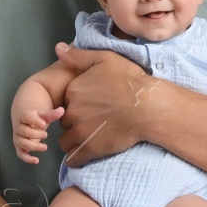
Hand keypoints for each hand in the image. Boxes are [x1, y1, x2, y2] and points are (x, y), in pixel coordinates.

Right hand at [13, 105, 63, 163]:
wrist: (25, 121)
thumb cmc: (37, 118)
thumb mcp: (44, 115)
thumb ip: (52, 114)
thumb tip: (62, 110)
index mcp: (25, 117)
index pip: (27, 117)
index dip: (35, 121)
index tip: (44, 124)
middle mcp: (19, 127)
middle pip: (24, 131)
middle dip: (35, 134)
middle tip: (46, 134)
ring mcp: (19, 138)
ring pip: (22, 143)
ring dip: (32, 146)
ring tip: (45, 147)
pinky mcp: (20, 147)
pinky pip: (20, 154)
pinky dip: (27, 158)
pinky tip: (36, 161)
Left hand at [53, 43, 160, 165]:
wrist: (149, 106)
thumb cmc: (130, 81)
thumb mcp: (105, 59)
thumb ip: (79, 56)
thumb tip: (57, 48)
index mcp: (73, 90)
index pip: (65, 102)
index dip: (76, 105)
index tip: (91, 106)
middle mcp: (73, 111)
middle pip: (64, 121)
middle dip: (75, 122)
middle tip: (94, 122)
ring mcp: (80, 131)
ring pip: (65, 140)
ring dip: (75, 140)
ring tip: (91, 136)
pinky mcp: (90, 148)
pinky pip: (73, 158)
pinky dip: (77, 157)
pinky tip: (87, 152)